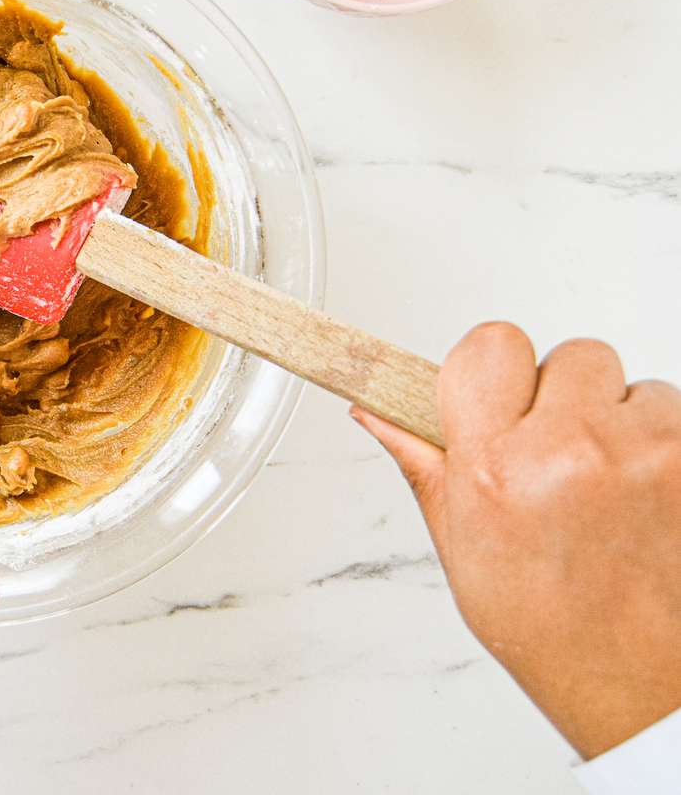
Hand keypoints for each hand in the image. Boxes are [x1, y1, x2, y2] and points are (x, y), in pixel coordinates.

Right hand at [354, 322, 680, 757]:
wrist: (633, 681)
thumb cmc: (546, 622)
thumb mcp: (458, 541)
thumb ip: (422, 461)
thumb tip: (375, 408)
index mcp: (494, 466)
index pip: (490, 345)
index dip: (492, 366)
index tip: (494, 394)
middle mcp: (569, 450)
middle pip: (567, 355)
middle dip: (560, 395)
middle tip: (555, 453)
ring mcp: (642, 453)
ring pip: (627, 384)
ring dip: (617, 419)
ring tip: (603, 483)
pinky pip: (670, 413)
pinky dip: (658, 442)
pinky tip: (642, 494)